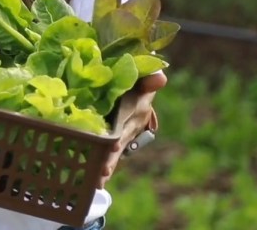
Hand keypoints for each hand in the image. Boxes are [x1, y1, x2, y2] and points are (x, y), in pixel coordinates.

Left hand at [98, 71, 166, 187]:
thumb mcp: (140, 74)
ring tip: (98, 183)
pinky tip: (95, 182)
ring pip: (116, 152)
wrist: (134, 84)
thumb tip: (161, 78)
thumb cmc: (135, 77)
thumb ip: (148, 77)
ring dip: (108, 166)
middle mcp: (133, 124)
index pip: (128, 122)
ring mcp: (125, 132)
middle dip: (112, 158)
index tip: (112, 147)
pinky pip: (110, 152)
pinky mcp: (116, 136)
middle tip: (103, 172)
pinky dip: (103, 165)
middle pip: (121, 142)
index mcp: (137, 108)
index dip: (120, 135)